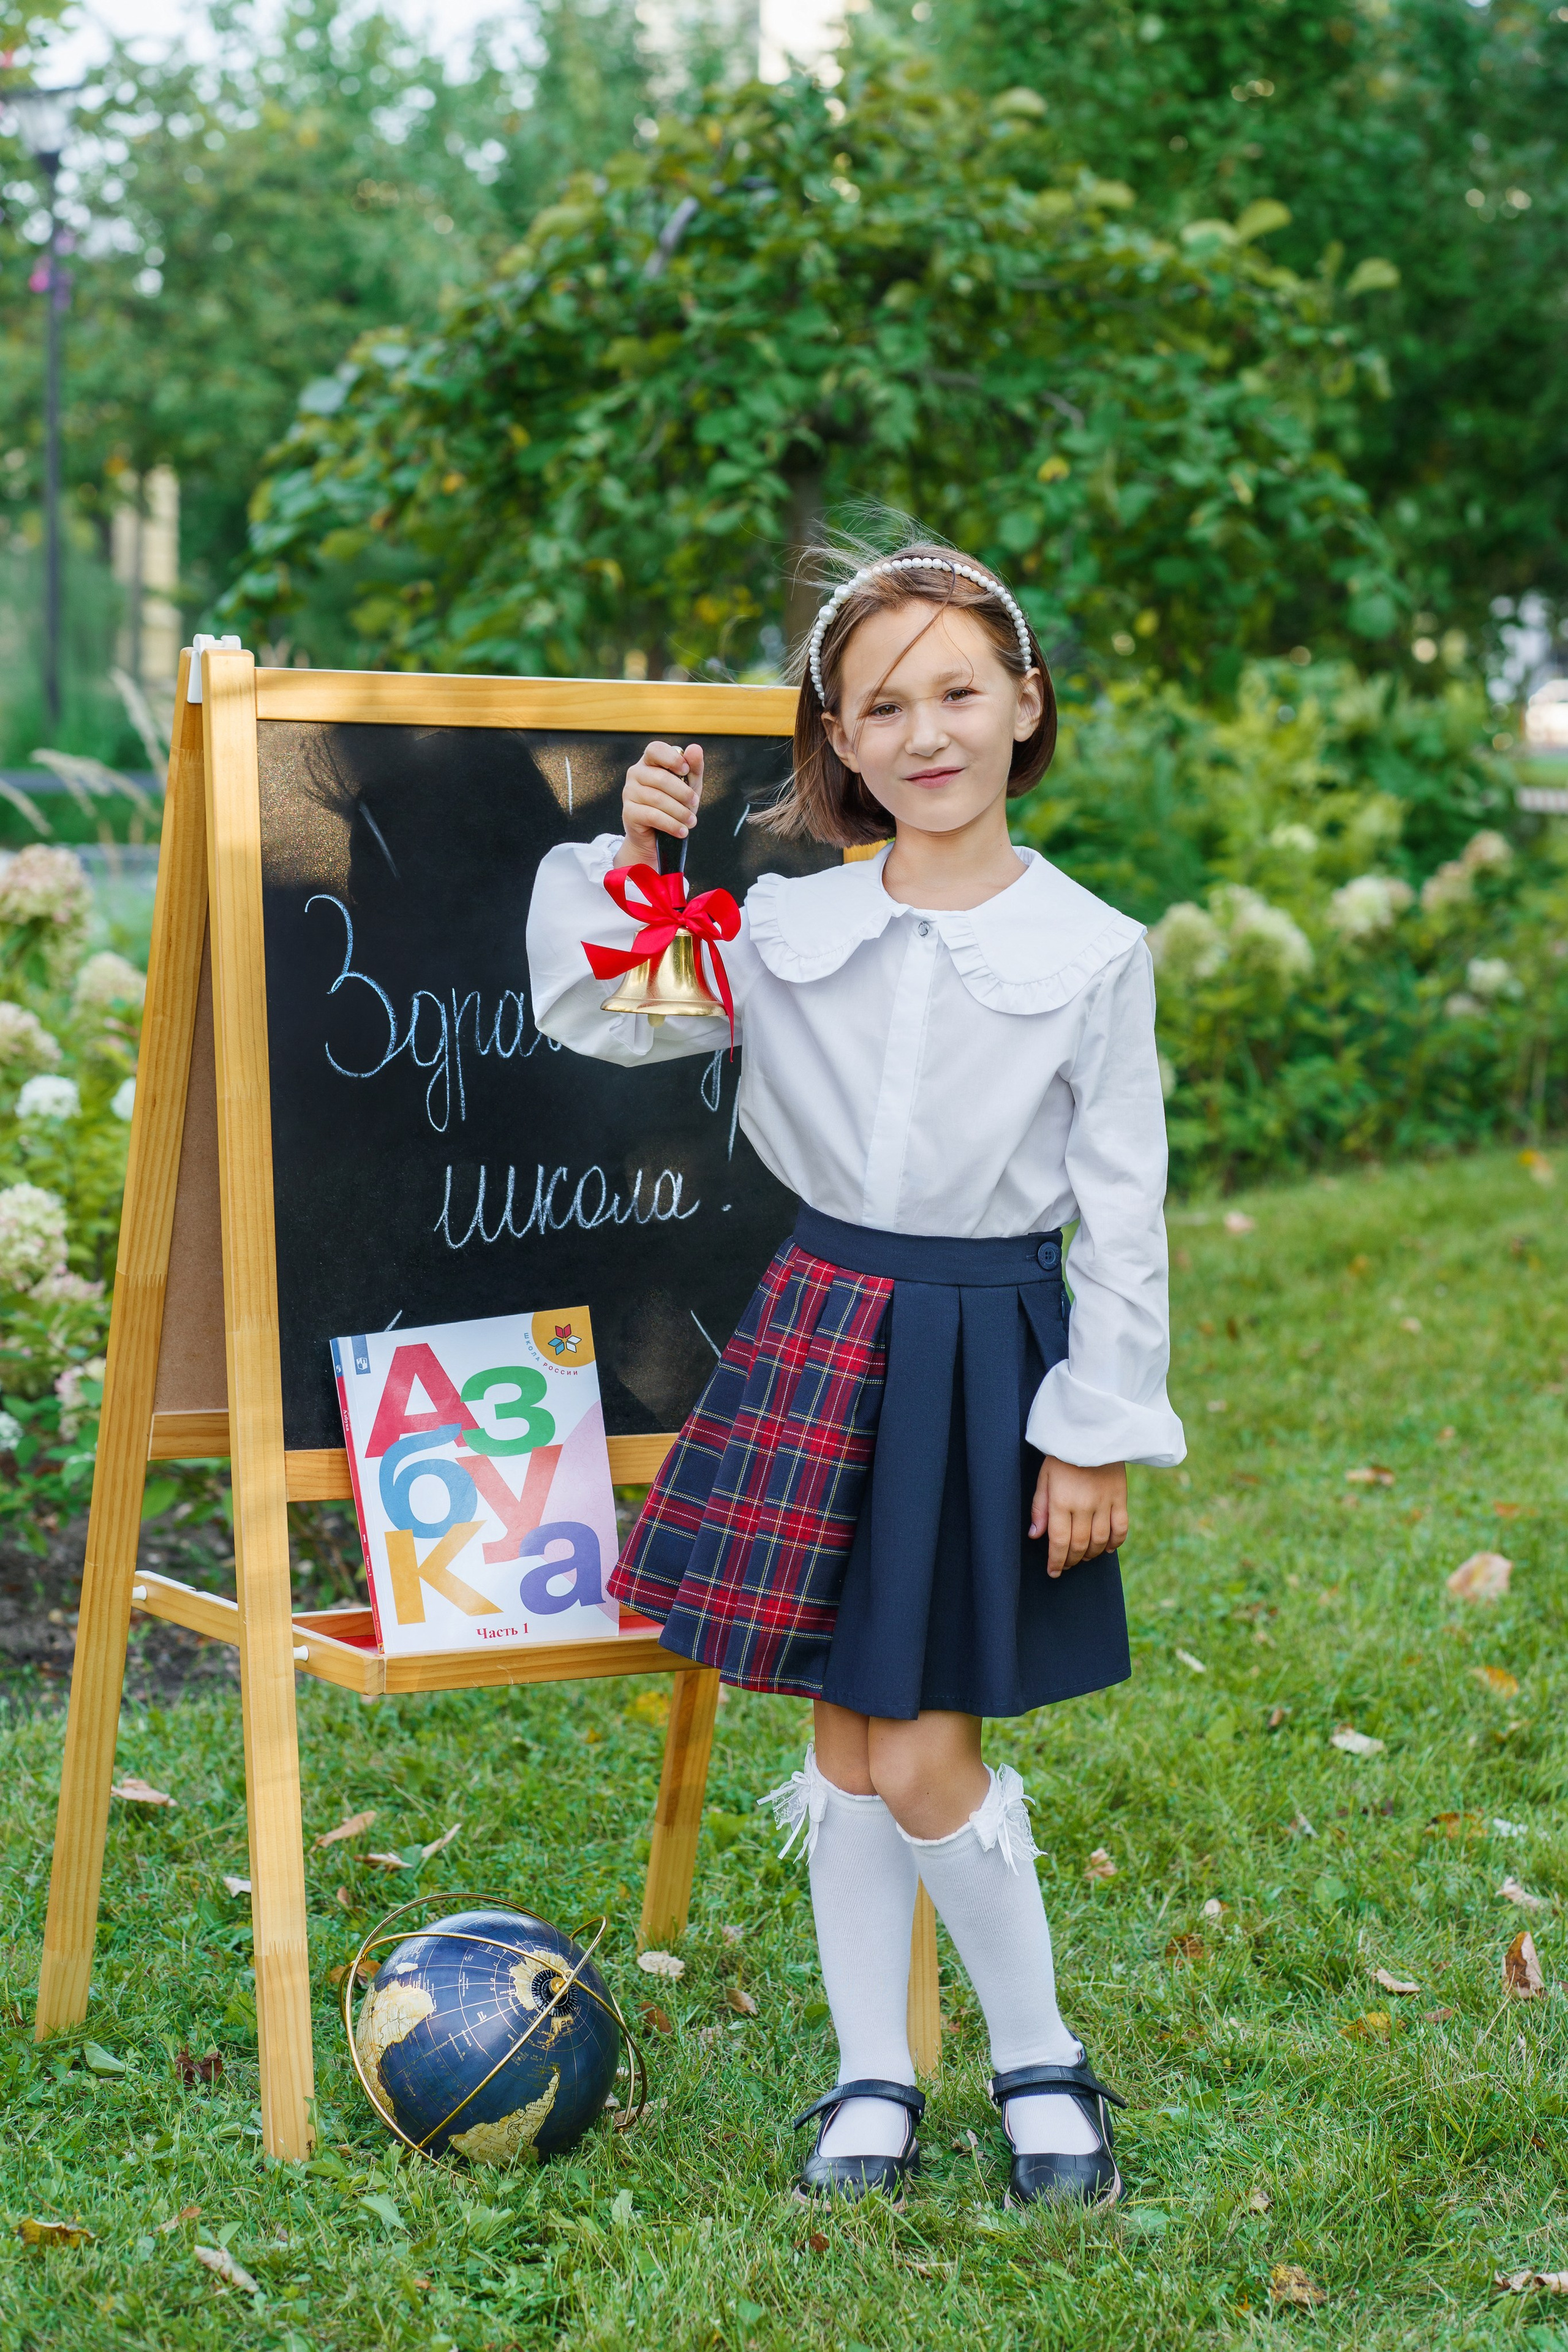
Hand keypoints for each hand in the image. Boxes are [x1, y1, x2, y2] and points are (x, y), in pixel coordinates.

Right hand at [619, 740, 702, 867]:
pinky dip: (671, 824)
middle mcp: (635, 773)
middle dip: (683, 792)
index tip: (686, 770)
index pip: (655, 749)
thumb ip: (694, 767)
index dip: (672, 758)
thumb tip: (695, 748)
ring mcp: (629, 792)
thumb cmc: (674, 805)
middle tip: (695, 803)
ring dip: (680, 812)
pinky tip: (682, 831)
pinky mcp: (628, 812)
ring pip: (657, 799)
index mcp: (649, 762)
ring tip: (692, 821)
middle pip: (660, 777)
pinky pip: (652, 816)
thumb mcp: (689, 786)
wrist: (657, 836)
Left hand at [1029, 1456, 1127, 1577]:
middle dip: (1071, 1560)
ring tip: (1083, 1557)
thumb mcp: (1044, 1477)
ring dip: (1091, 1554)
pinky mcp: (1120, 1497)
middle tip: (1066, 1565)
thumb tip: (1035, 1535)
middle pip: (1080, 1544)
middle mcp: (1083, 1505)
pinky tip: (1107, 1549)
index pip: (1059, 1541)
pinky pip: (1121, 1527)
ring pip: (1100, 1540)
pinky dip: (1115, 1542)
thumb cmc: (1062, 1455)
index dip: (1056, 1561)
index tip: (1053, 1572)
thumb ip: (1039, 1507)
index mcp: (1061, 1500)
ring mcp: (1104, 1502)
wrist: (1092, 1431)